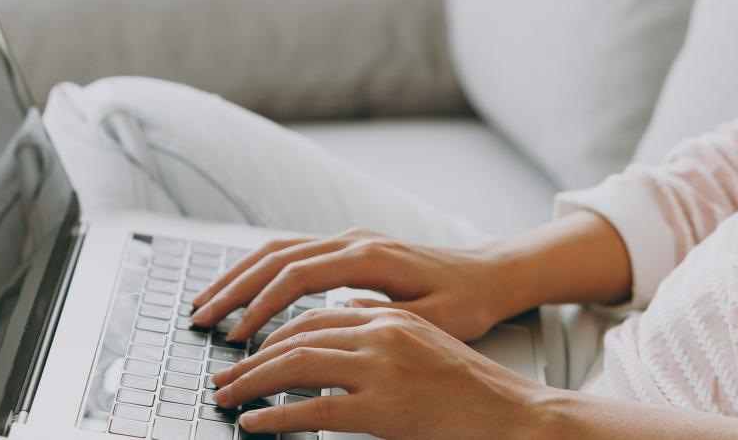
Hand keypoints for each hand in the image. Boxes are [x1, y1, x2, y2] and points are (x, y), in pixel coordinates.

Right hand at [189, 228, 520, 341]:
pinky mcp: (350, 249)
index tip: (239, 335)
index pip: (299, 275)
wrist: (491, 274)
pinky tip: (243, 293)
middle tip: (200, 318)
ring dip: (239, 276)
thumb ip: (385, 318)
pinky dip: (261, 272)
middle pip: (276, 256)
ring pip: (279, 250)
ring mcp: (350, 241)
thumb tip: (337, 319)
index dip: (262, 305)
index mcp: (370, 257)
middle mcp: (354, 241)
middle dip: (233, 287)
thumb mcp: (434, 320)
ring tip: (207, 304)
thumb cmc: (469, 302)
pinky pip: (293, 254)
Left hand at [210, 307, 552, 438]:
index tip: (245, 352)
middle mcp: (381, 333)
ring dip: (251, 383)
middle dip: (250, 358)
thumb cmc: (472, 387)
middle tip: (222, 378)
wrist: (515, 414)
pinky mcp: (384, 408)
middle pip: (296, 337)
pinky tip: (254, 423)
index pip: (313, 316)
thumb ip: (384, 325)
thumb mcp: (426, 340)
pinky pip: (313, 409)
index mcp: (389, 317)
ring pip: (296, 365)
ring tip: (226, 398)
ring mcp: (382, 369)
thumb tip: (345, 313)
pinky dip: (275, 416)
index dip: (271, 332)